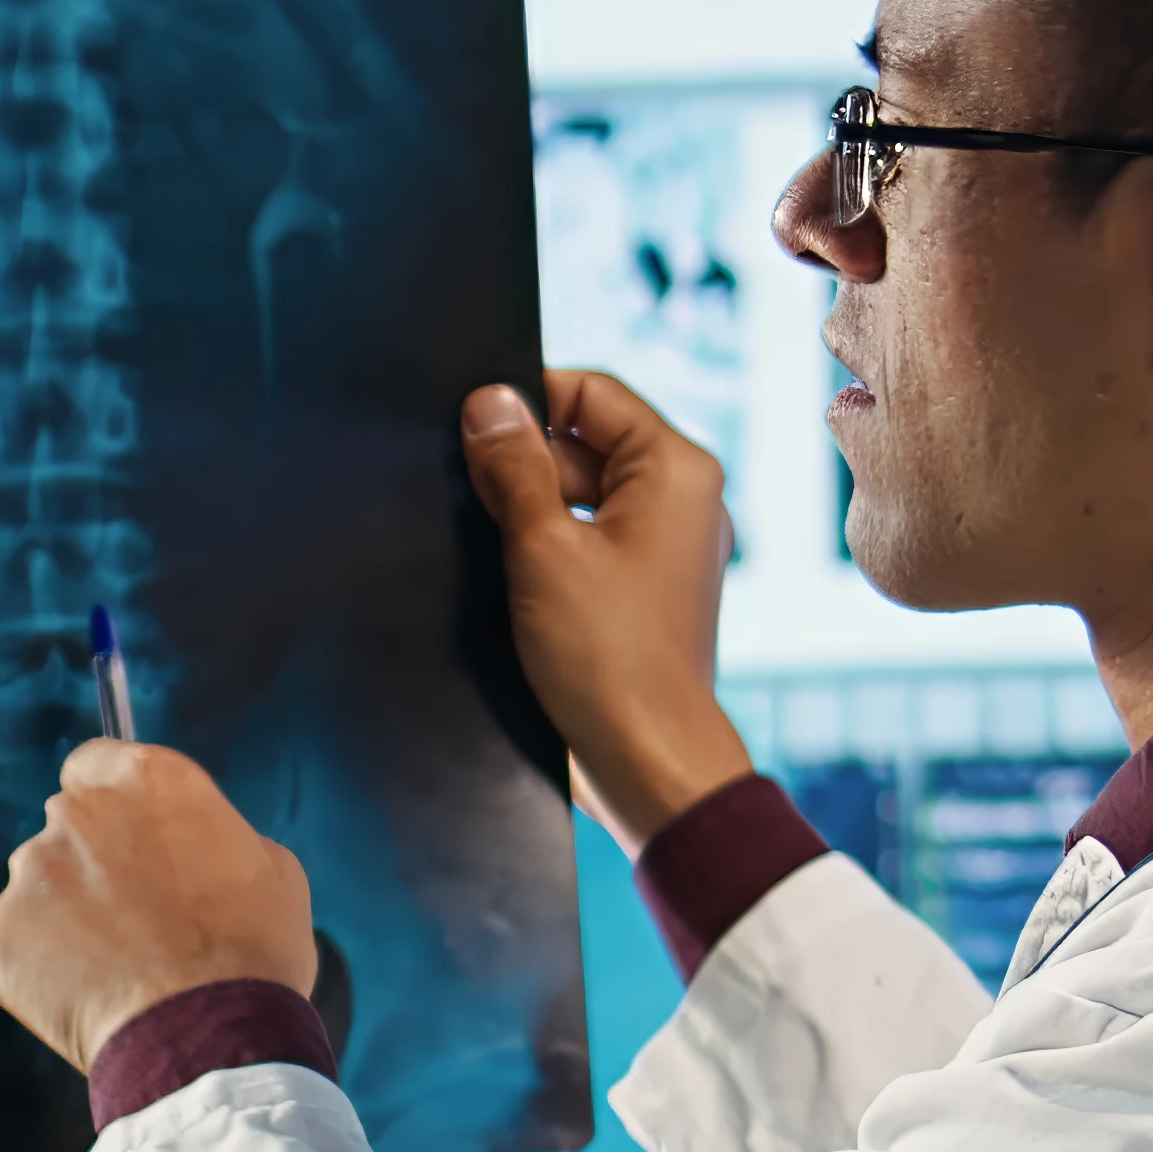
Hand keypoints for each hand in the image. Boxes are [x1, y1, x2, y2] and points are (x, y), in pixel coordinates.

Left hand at [0, 741, 320, 1072]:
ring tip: (117, 966)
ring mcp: (31, 872)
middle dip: (93, 860)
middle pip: (67, 824)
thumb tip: (195, 847)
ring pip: (40, 883)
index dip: (112, 802)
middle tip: (135, 916)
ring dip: (67, 912)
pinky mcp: (1, 932)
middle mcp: (76, 812)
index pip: (97, 763)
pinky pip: (19, 938)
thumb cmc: (253, 954)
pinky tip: (89, 993)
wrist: (207, 1040)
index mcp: (146, 779)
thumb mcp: (271, 867)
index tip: (127, 835)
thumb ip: (215, 834)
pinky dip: (44, 962)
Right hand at [459, 373, 756, 837]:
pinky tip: (510, 578)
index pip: (591, 392)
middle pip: (584, 442)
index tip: (468, 428)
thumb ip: (513, 466)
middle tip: (473, 500)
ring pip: (582, 495)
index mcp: (675, 469)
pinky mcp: (646, 588)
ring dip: (530, 511)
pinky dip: (548, 548)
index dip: (526, 402)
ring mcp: (668, 546)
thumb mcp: (543, 547)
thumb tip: (488, 402)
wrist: (646, 759)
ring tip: (496, 550)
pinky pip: (589, 540)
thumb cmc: (607, 657)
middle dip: (523, 465)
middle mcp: (684, 499)